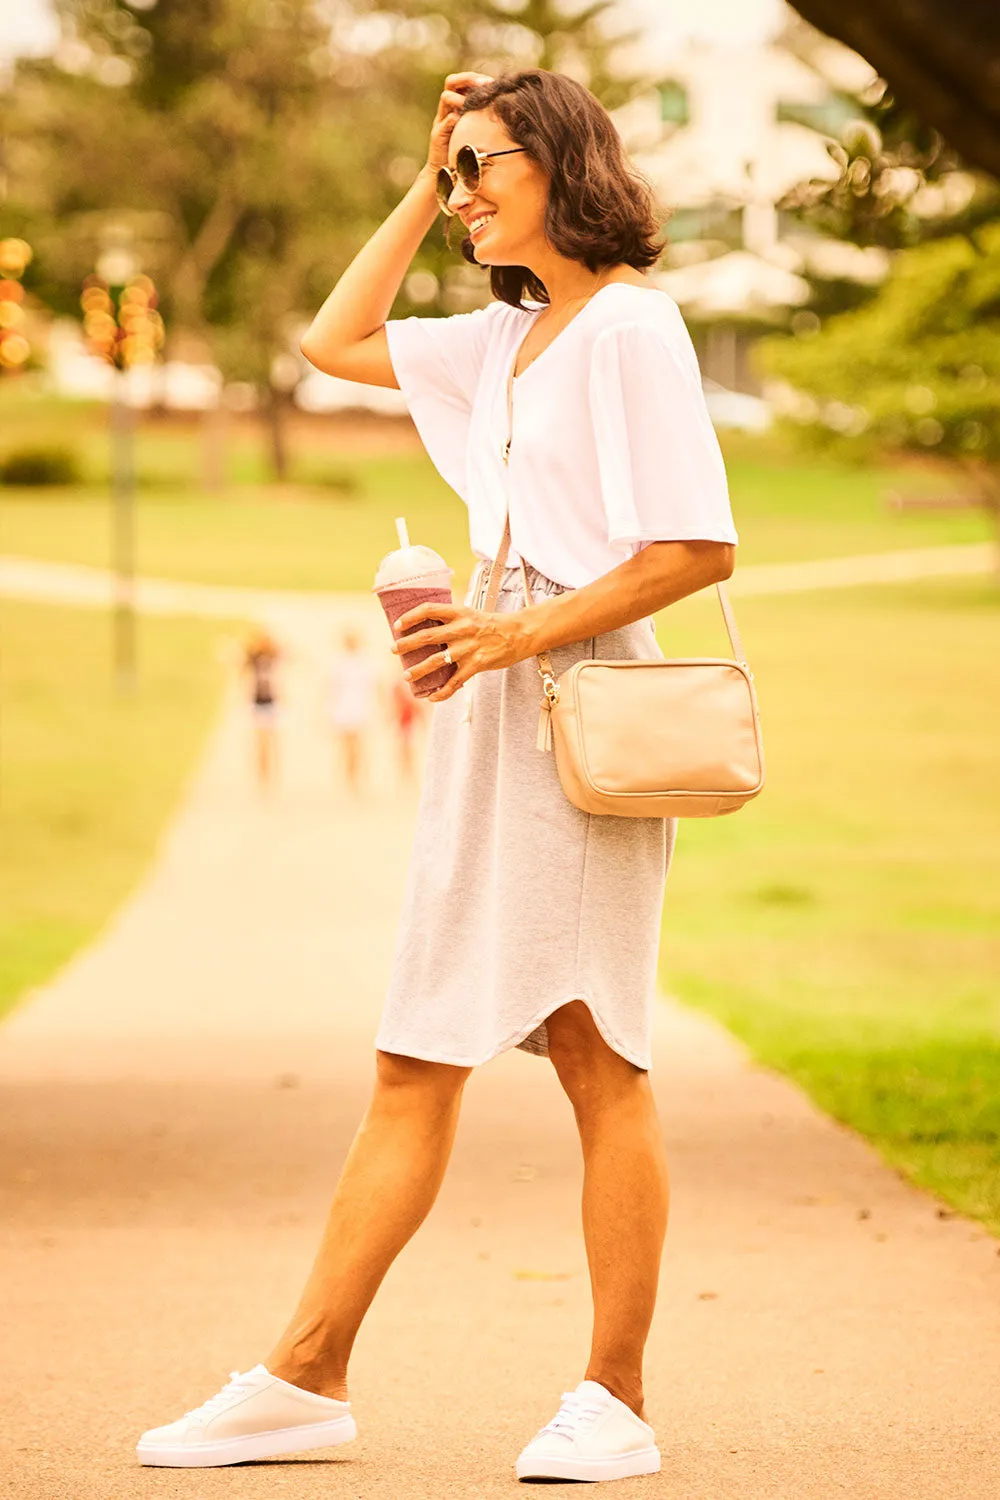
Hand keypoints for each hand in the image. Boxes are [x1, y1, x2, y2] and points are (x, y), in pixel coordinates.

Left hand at [391, 600, 527, 701]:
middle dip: (406, 644)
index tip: (397, 625)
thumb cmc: (492, 625)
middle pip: (427, 637)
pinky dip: (441, 692)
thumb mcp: (471, 615)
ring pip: (436, 661)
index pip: (429, 610)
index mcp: (459, 613)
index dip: (410, 616)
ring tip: (406, 676)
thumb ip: (451, 622)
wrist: (519, 634)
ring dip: (418, 670)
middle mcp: (462, 629)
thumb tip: (426, 631)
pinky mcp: (477, 665)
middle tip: (394, 649)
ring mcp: (469, 648)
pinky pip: (454, 682)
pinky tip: (431, 698)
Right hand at [425, 72, 493, 171]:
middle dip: (467, 80)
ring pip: (446, 98)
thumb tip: (508, 106)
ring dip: (460, 98)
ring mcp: (440, 120)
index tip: (492, 82)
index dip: (475, 78)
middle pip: (451, 82)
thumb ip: (484, 117)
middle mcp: (447, 108)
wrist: (448, 173)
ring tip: (473, 103)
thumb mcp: (476, 130)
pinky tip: (462, 120)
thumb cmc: (466, 151)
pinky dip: (452, 119)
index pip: (462, 81)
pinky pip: (443, 123)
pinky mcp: (437, 135)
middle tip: (482, 84)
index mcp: (456, 104)